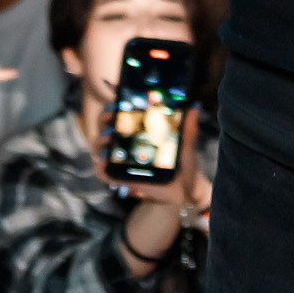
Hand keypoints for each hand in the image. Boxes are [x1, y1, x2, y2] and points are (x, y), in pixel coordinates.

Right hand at [114, 111, 202, 268]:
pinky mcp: (123, 179)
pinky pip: (105, 174)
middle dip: (103, 120)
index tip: (114, 101)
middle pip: (107, 128)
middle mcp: (129, 145)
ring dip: (99, 142)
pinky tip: (104, 163)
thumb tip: (194, 108)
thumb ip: (189, 129)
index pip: (121, 115)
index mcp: (142, 132)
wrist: (186, 191)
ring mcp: (123, 162)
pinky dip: (100, 169)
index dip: (114, 106)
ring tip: (108, 139)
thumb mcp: (186, 146)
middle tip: (109, 117)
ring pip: (102, 149)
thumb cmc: (185, 164)